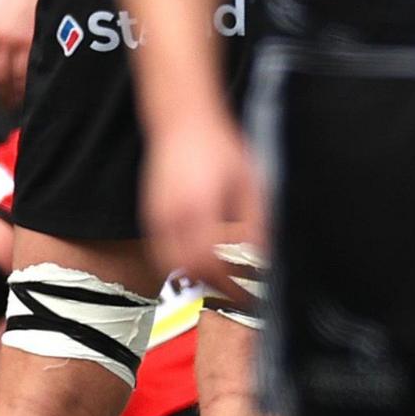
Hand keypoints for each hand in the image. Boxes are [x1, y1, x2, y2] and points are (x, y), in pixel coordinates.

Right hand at [141, 107, 259, 291]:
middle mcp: (174, 215)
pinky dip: (175, 262)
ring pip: (169, 264)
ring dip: (191, 276)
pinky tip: (195, 260)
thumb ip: (258, 222)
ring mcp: (157, 215)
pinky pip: (159, 249)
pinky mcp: (150, 213)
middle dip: (211, 286)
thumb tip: (264, 253)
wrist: (183, 121)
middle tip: (232, 292)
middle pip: (187, 270)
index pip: (211, 263)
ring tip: (216, 279)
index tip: (244, 295)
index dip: (228, 286)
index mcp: (201, 209)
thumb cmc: (216, 145)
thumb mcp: (249, 183)